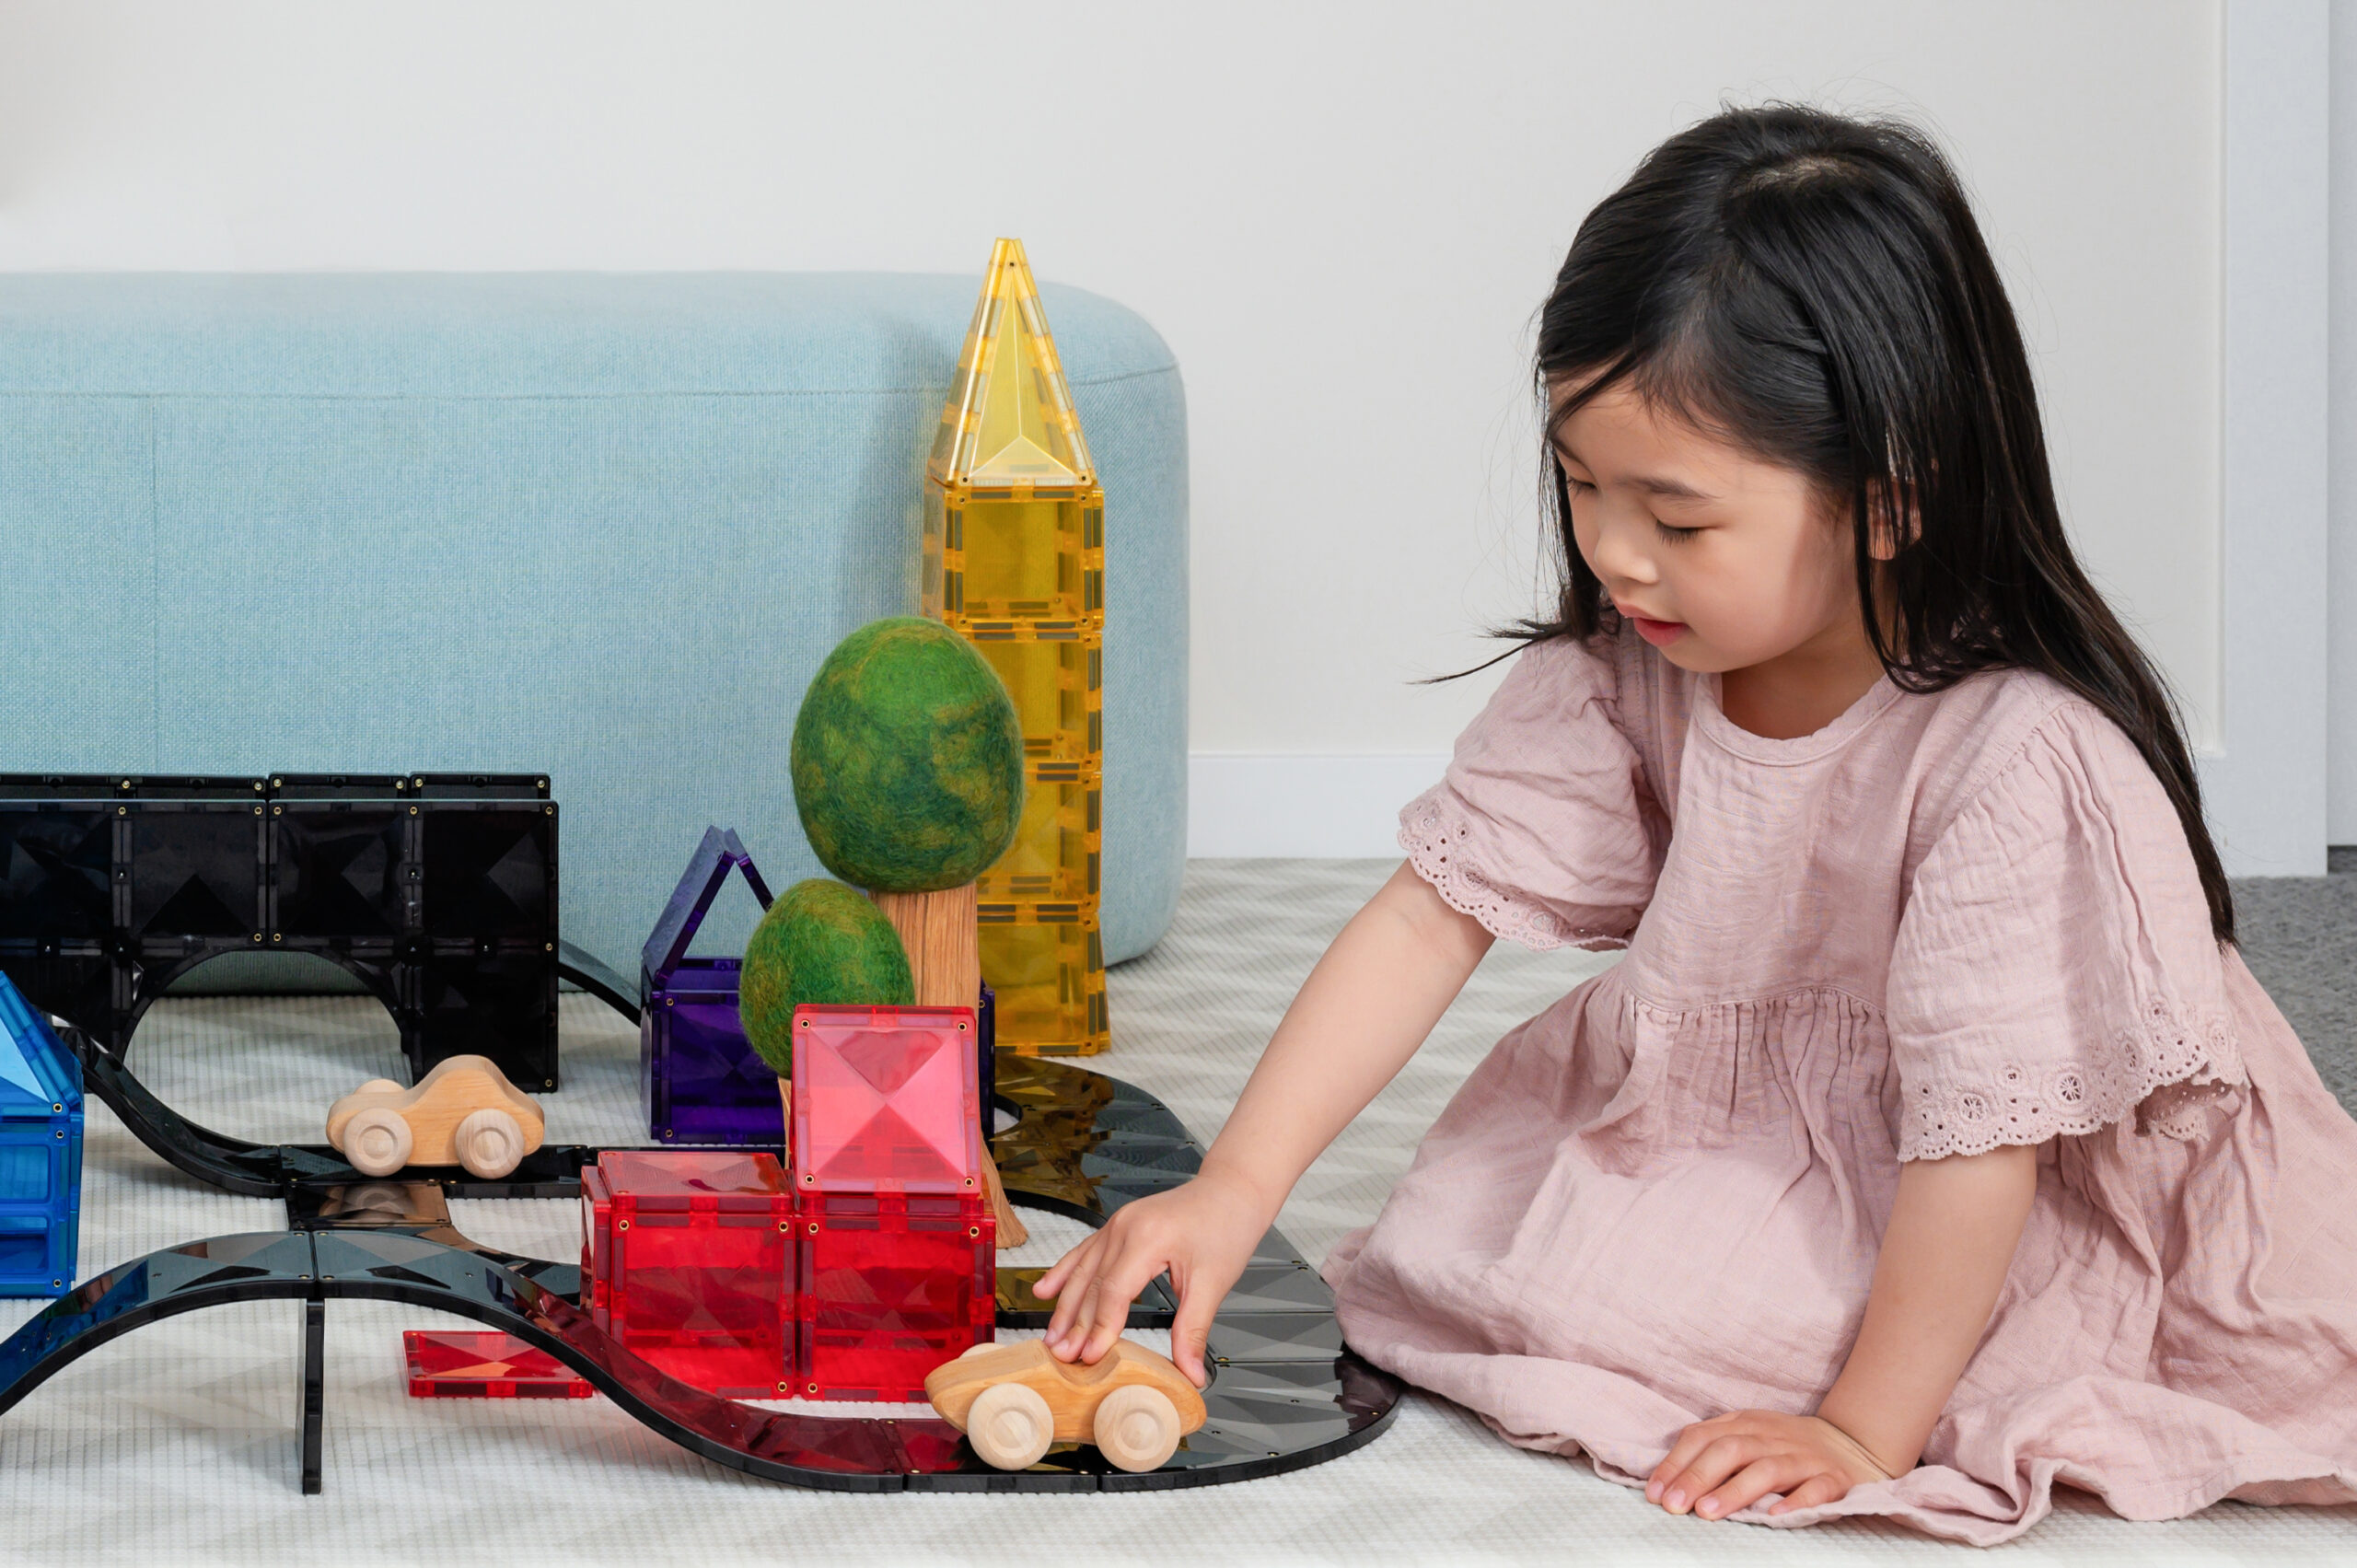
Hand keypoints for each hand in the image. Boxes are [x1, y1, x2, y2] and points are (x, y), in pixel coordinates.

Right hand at [1033, 1170, 1270, 1385]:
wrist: (1233, 1189)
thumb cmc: (1226, 1227)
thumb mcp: (1213, 1283)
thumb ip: (1193, 1331)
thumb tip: (1190, 1375)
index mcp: (1146, 1238)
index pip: (1113, 1292)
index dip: (1100, 1328)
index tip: (1089, 1358)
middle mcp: (1125, 1227)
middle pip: (1092, 1283)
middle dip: (1075, 1324)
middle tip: (1061, 1357)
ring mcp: (1118, 1223)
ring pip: (1082, 1270)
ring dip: (1065, 1305)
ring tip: (1051, 1337)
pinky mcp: (1118, 1225)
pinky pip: (1084, 1252)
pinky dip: (1063, 1272)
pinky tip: (1044, 1291)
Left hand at [1644, 1409, 1894, 1519]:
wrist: (1851, 1442)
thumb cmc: (1784, 1445)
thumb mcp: (1748, 1435)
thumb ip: (1713, 1448)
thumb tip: (1668, 1481)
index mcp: (1745, 1423)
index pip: (1702, 1436)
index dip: (1676, 1463)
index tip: (1654, 1493)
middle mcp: (1771, 1436)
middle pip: (1730, 1449)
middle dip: (1697, 1476)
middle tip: (1674, 1505)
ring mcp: (1803, 1457)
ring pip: (1766, 1469)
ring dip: (1734, 1490)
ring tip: (1708, 1512)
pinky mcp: (1833, 1478)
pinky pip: (1815, 1489)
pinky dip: (1796, 1500)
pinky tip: (1776, 1515)